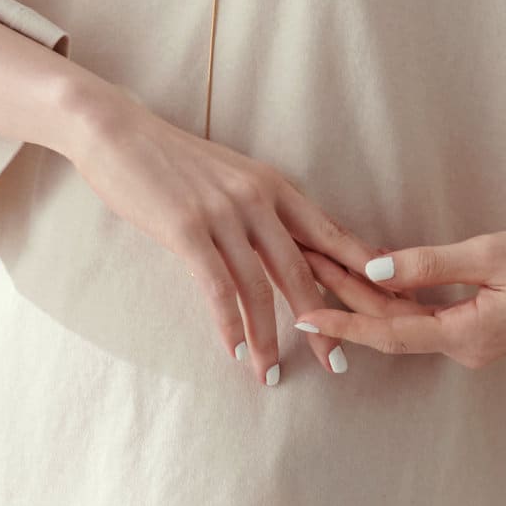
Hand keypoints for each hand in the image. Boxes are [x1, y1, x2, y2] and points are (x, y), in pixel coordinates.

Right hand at [65, 88, 419, 383]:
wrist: (119, 132)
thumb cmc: (174, 161)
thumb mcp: (231, 178)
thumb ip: (262, 211)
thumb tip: (289, 248)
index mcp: (276, 186)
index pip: (330, 237)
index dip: (360, 276)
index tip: (386, 308)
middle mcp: (258, 199)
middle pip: (302, 271)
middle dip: (325, 322)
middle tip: (339, 364)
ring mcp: (223, 213)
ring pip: (259, 288)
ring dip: (268, 337)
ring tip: (271, 373)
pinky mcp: (187, 229)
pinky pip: (217, 287)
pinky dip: (227, 324)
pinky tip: (233, 351)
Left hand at [293, 225, 505, 368]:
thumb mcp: (488, 254)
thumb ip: (429, 264)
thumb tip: (376, 268)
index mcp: (465, 336)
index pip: (388, 334)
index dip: (343, 323)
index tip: (303, 316)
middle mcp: (462, 347)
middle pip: (390, 326)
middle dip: (344, 296)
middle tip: (302, 263)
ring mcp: (470, 341)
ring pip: (404, 321)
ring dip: (364, 295)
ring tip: (322, 265)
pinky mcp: (475, 328)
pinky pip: (424, 316)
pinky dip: (394, 296)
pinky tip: (368, 274)